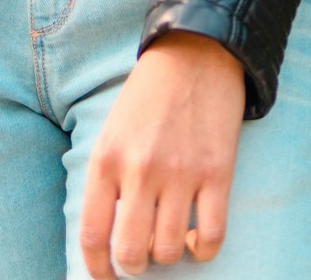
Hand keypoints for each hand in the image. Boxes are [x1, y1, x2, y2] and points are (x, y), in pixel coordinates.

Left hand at [80, 30, 245, 275]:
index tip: (105, 278)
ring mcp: (180, 174)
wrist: (196, 53)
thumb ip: (108, 178)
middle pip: (132, 254)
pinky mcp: (217, 174)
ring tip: (168, 238)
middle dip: (134, 266)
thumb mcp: (112, 129)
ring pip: (169, 252)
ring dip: (168, 256)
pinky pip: (210, 239)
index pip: (93, 235)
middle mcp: (140, 170)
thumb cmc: (149, 95)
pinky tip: (195, 239)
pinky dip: (202, 251)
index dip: (98, 268)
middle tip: (140, 257)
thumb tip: (108, 235)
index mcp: (107, 158)